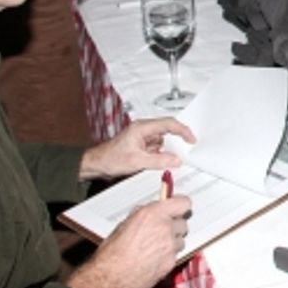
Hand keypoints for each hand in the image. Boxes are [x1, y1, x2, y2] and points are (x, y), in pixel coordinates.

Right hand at [66, 195, 192, 287]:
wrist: (111, 275)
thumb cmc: (113, 252)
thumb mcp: (125, 223)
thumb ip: (144, 215)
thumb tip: (153, 212)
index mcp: (153, 214)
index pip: (183, 203)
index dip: (180, 206)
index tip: (178, 208)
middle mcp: (165, 228)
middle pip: (183, 223)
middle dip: (174, 227)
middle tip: (162, 232)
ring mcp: (170, 246)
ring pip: (180, 241)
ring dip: (172, 243)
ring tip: (155, 248)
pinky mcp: (170, 262)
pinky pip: (175, 256)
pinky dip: (167, 257)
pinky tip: (153, 260)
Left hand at [79, 117, 194, 181]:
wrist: (96, 164)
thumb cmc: (110, 158)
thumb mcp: (137, 161)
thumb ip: (159, 160)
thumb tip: (176, 160)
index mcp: (142, 127)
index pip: (169, 124)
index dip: (183, 130)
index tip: (191, 139)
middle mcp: (143, 129)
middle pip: (167, 130)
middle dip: (177, 140)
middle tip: (187, 148)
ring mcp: (142, 137)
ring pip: (163, 140)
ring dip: (167, 149)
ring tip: (168, 160)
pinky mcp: (141, 145)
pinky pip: (157, 147)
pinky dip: (161, 154)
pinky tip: (159, 162)